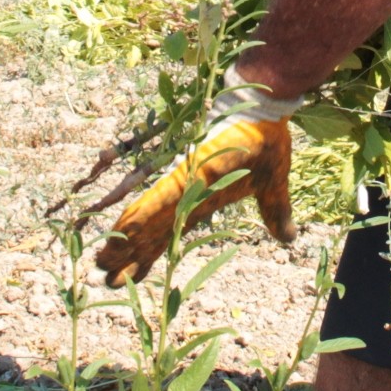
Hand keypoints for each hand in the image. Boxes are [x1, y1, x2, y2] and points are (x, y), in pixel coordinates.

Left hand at [95, 66, 305, 286]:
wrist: (265, 111)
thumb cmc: (265, 142)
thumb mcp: (273, 188)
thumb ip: (275, 213)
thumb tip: (288, 238)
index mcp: (202, 201)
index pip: (168, 236)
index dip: (147, 256)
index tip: (127, 277)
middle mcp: (187, 196)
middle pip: (152, 233)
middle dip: (129, 257)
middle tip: (103, 279)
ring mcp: (185, 183)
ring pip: (149, 219)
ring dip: (126, 241)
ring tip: (101, 262)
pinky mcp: (188, 171)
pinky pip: (161, 197)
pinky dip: (141, 214)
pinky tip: (121, 229)